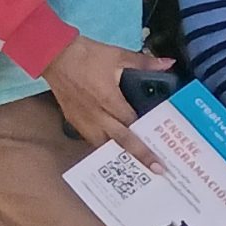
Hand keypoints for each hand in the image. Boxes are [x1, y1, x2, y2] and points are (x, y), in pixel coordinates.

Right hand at [45, 35, 169, 168]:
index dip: (147, 135)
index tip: (163, 146)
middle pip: (119, 141)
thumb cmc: (89, 56)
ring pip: (103, 145)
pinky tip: (115, 148)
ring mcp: (83, 121)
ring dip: (119, 155)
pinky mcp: (73, 122)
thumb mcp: (119, 56)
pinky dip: (104, 147)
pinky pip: (91, 140)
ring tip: (137, 165)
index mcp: (109, 100)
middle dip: (139, 155)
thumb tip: (169, 63)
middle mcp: (96, 116)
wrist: (56, 56)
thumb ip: (145, 63)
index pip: (132, 124)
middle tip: (156, 170)